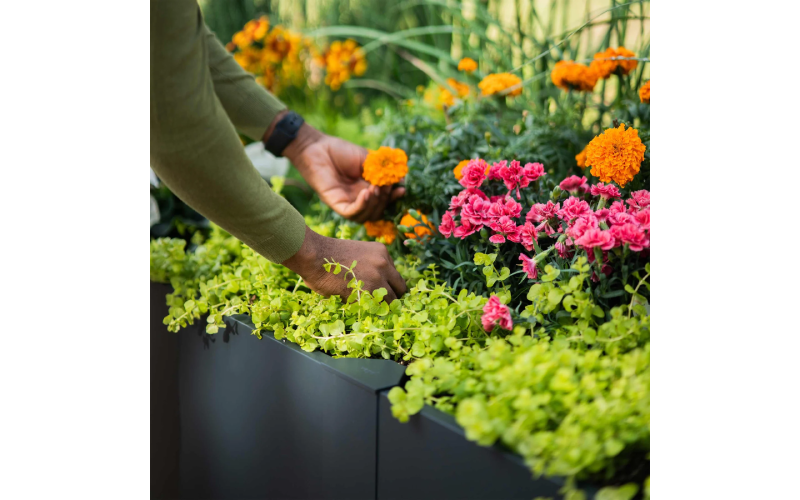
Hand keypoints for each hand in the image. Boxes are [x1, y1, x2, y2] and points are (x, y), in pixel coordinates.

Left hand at [272, 115, 404, 222]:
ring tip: (375, 188)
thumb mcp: (367, 159)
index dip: (393, 198)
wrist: (317, 147)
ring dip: (375, 204)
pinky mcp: (335, 204)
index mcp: (366, 189)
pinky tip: (366, 193)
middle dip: (385, 200)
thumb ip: (382, 170)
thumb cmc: (340, 151)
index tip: (401, 189)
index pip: (383, 201)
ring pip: (366, 216)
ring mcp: (346, 203)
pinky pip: (351, 213)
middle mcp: (357, 199)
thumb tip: (401, 179)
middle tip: (385, 185)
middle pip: (377, 211)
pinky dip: (362, 206)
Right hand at [282, 227, 407, 300]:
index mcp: (383, 253)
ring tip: (368, 309)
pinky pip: (373, 309)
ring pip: (391, 303)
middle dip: (391, 298)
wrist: (314, 256)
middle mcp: (384, 265)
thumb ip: (372, 266)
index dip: (389, 285)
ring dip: (381, 307)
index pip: (396, 275)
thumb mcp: (359, 253)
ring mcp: (377, 280)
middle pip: (400, 289)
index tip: (381, 292)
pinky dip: (366, 312)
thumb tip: (379, 286)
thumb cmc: (330, 256)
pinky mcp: (366, 295)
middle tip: (379, 304)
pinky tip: (356, 308)